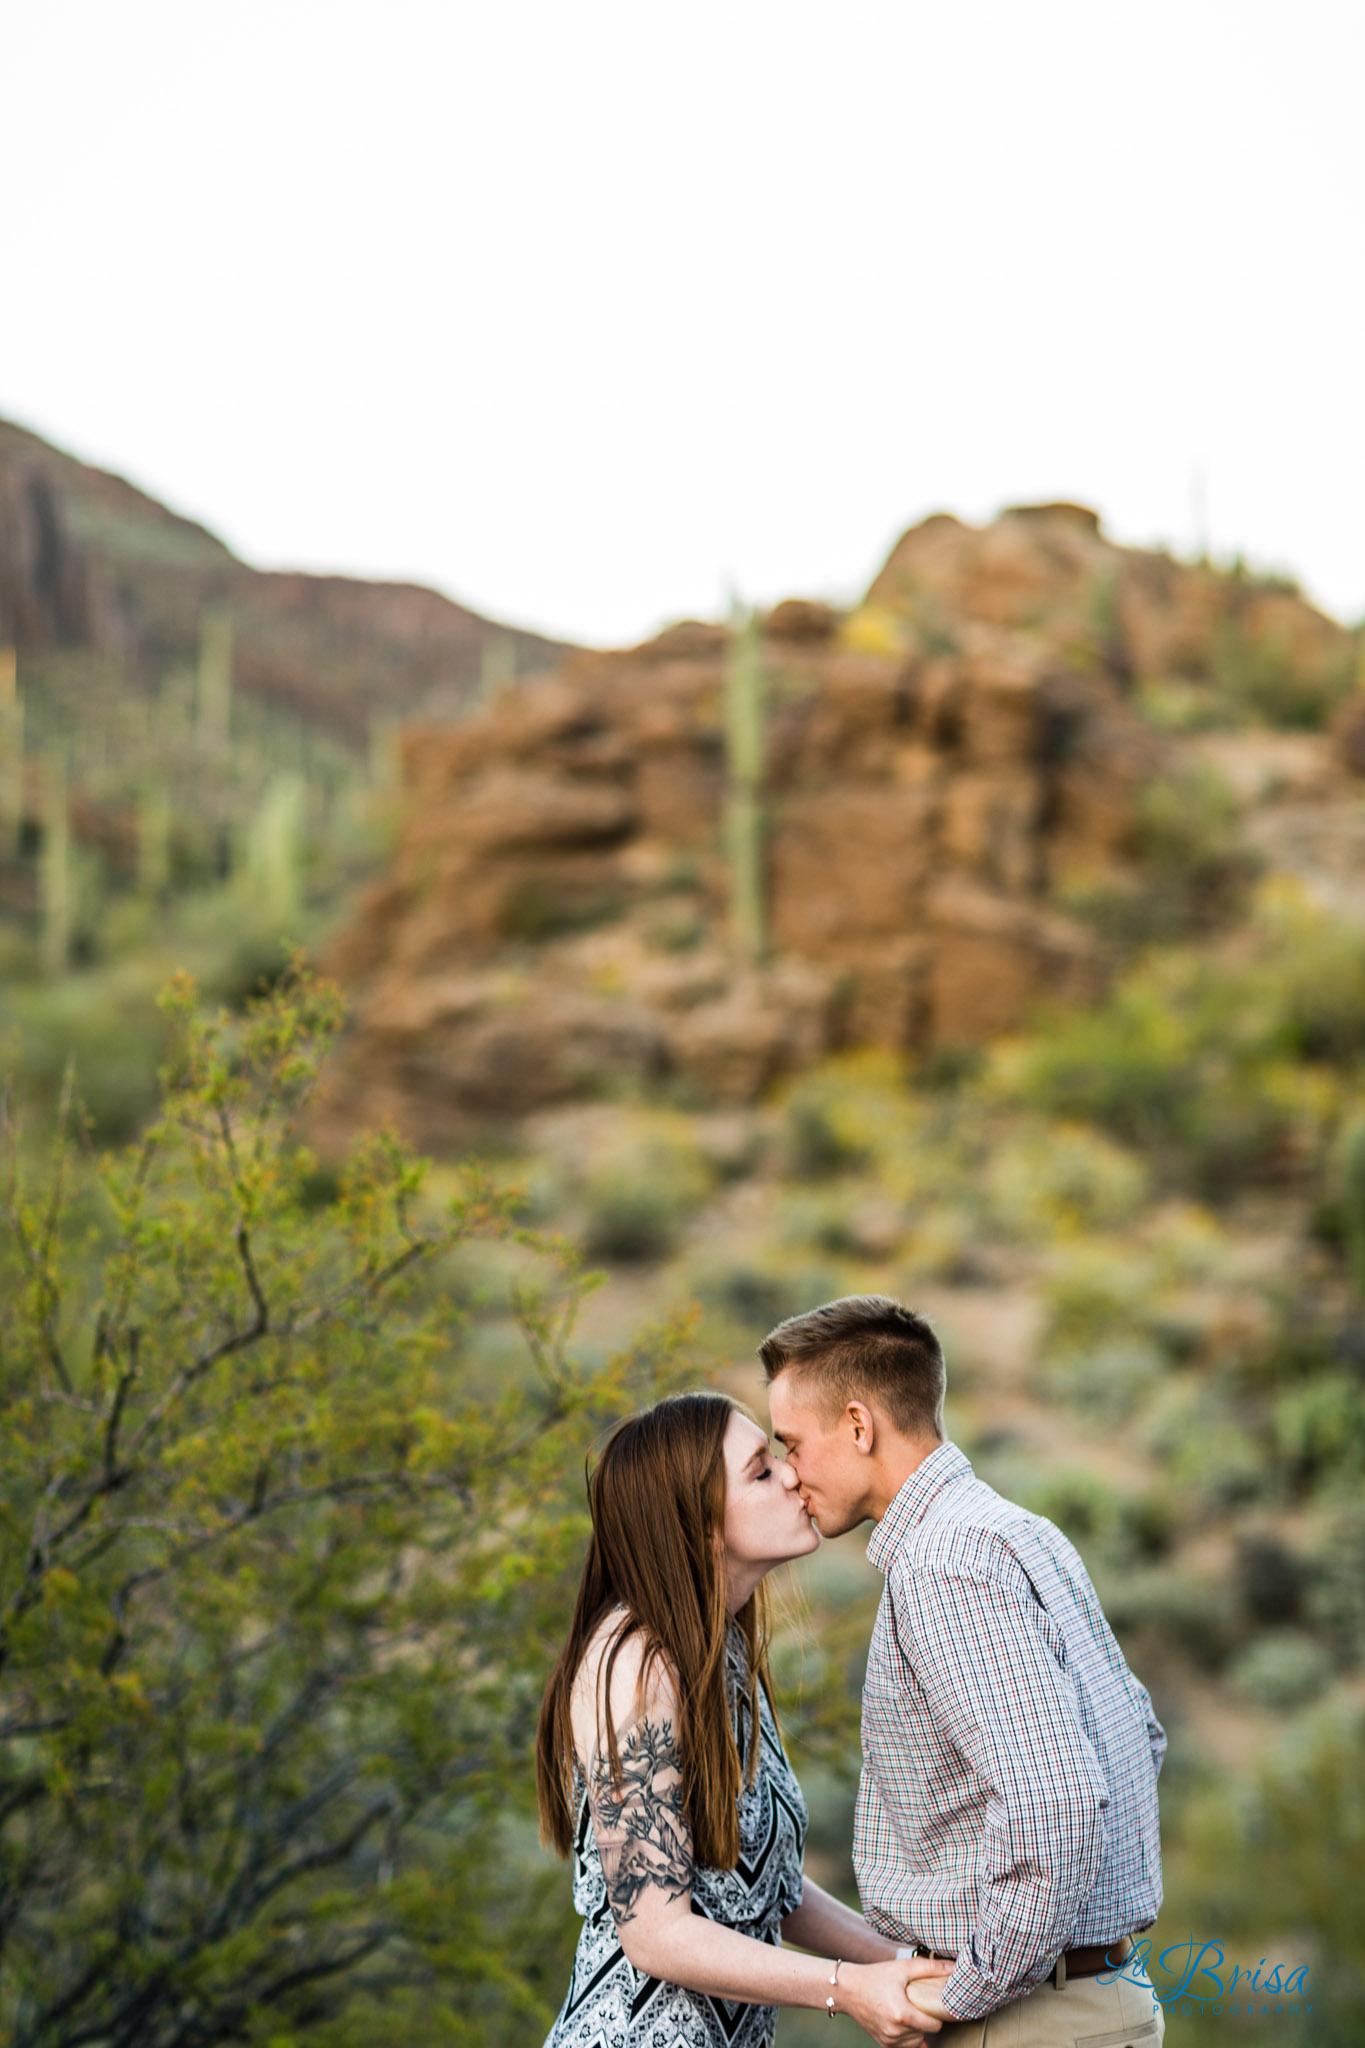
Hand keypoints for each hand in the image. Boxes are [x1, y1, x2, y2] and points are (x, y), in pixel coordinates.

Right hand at [839, 1958, 953, 2045]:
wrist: (848, 1989)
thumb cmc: (875, 1976)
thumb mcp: (902, 1968)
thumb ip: (930, 1968)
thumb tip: (953, 1969)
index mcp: (902, 2014)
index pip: (934, 2026)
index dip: (937, 2014)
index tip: (933, 2004)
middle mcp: (895, 2032)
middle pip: (926, 2033)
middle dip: (925, 2020)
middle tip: (918, 2004)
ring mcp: (889, 2041)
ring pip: (916, 2042)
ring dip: (917, 2030)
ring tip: (909, 2011)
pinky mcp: (883, 2044)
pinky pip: (905, 2046)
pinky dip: (907, 2037)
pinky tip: (902, 2021)